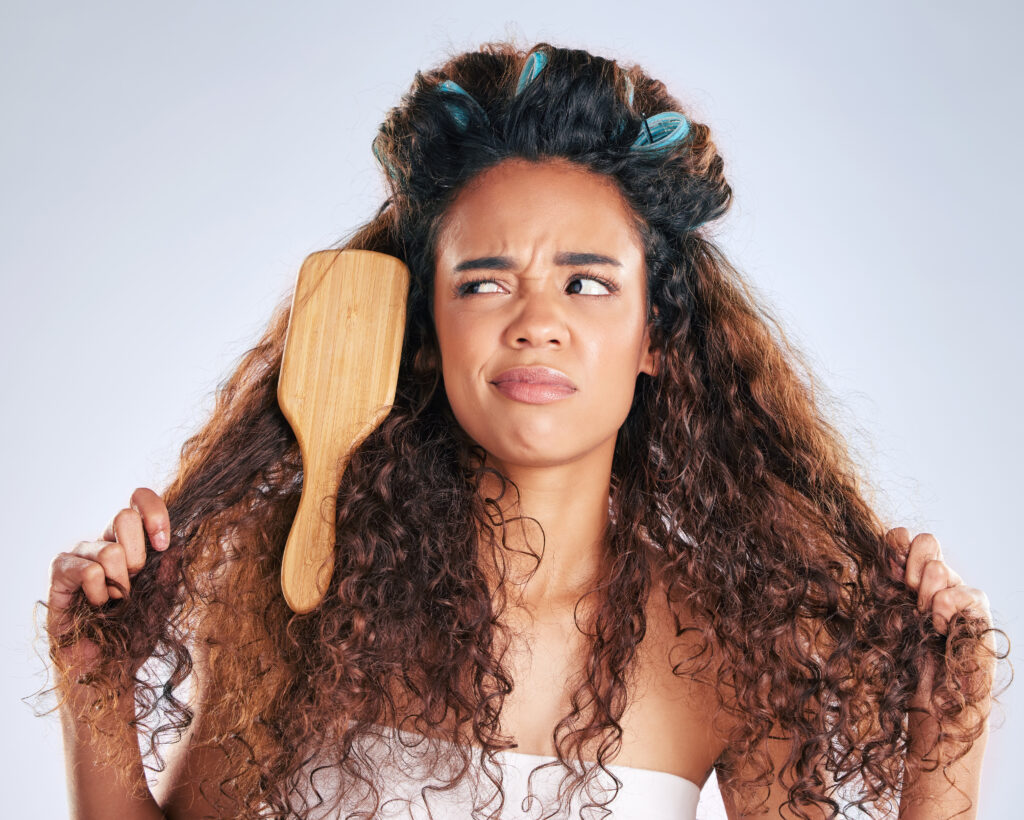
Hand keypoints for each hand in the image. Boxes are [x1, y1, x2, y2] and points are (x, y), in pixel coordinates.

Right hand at [47, 487, 170, 670]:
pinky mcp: (60, 573)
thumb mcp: (164, 597)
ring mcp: (80, 555)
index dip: (154, 513)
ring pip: (109, 550)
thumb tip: (176, 540)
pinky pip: (87, 571)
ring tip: (114, 602)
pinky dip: (99, 594)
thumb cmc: (136, 631)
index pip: (138, 501)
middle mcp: (104, 541)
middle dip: (139, 557)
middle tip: (134, 584)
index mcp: (132, 540)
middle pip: (124, 517)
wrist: (110, 668)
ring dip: (120, 584)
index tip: (163, 542)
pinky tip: (96, 607)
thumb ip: (170, 567)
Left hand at [886, 527, 994, 706]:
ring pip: (939, 568)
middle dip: (910, 566)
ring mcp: (960, 595)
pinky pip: (958, 594)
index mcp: (911, 578)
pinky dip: (943, 612)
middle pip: (927, 541)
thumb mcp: (883, 616)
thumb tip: (885, 550)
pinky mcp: (978, 613)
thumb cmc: (904, 664)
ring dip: (924, 597)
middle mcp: (937, 582)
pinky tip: (941, 630)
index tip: (888, 574)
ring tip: (925, 622)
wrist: (932, 703)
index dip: (894, 548)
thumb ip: (883, 583)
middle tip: (908, 596)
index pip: (903, 537)